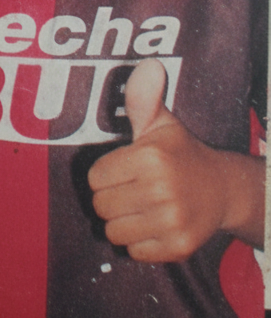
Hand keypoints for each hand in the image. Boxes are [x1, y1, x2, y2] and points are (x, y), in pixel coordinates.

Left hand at [88, 58, 231, 262]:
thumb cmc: (181, 154)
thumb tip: (146, 66)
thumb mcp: (161, 124)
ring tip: (141, 208)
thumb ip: (142, 99)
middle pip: (101, 206)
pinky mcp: (178, 247)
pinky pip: (134, 251)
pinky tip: (154, 225)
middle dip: (111, 198)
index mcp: (151, 158)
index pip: (95, 177)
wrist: (223, 190)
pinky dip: (139, 242)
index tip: (124, 170)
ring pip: (113, 231)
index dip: (106, 174)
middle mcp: (161, 190)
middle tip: (131, 190)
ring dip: (122, 222)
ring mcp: (171, 221)